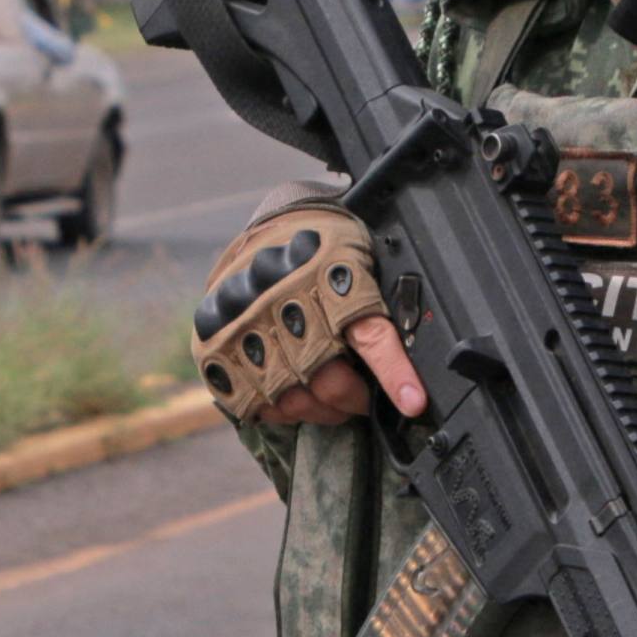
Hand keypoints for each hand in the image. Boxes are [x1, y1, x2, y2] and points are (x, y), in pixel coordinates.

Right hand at [196, 203, 427, 426]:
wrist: (273, 225)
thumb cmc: (327, 246)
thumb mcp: (361, 255)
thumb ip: (381, 297)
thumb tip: (418, 349)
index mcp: (327, 277)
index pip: (368, 335)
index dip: (393, 373)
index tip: (413, 402)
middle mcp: (282, 304)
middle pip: (328, 380)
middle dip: (354, 399)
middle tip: (363, 399)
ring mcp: (245, 328)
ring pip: (292, 399)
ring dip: (322, 410)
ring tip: (333, 401)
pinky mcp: (218, 349)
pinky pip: (255, 403)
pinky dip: (283, 409)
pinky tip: (296, 395)